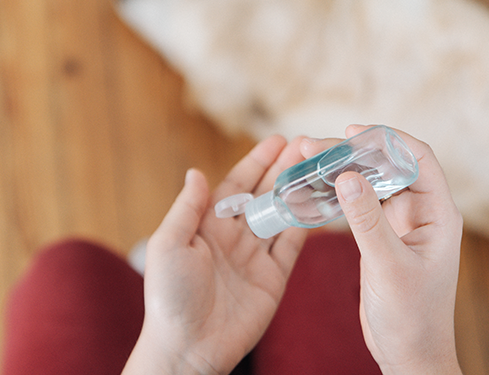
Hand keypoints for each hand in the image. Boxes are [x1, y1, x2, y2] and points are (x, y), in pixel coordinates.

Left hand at [124, 136, 308, 374]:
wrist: (188, 348)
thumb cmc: (169, 297)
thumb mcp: (168, 245)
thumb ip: (187, 208)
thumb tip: (197, 172)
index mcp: (207, 224)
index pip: (237, 184)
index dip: (257, 161)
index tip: (278, 140)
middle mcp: (233, 236)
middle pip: (264, 194)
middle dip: (285, 169)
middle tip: (308, 145)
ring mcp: (255, 256)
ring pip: (282, 215)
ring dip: (299, 191)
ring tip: (319, 167)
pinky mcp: (273, 278)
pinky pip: (292, 245)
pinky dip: (306, 224)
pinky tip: (320, 203)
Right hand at [301, 125, 462, 374]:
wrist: (410, 354)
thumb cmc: (412, 316)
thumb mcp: (388, 266)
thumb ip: (368, 221)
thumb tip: (347, 176)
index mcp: (437, 214)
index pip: (418, 159)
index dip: (387, 140)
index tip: (353, 132)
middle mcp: (421, 213)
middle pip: (387, 167)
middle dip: (351, 153)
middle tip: (313, 147)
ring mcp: (401, 224)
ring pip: (370, 184)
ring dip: (341, 171)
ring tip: (306, 159)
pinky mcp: (382, 237)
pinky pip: (360, 206)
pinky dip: (337, 195)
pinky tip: (312, 189)